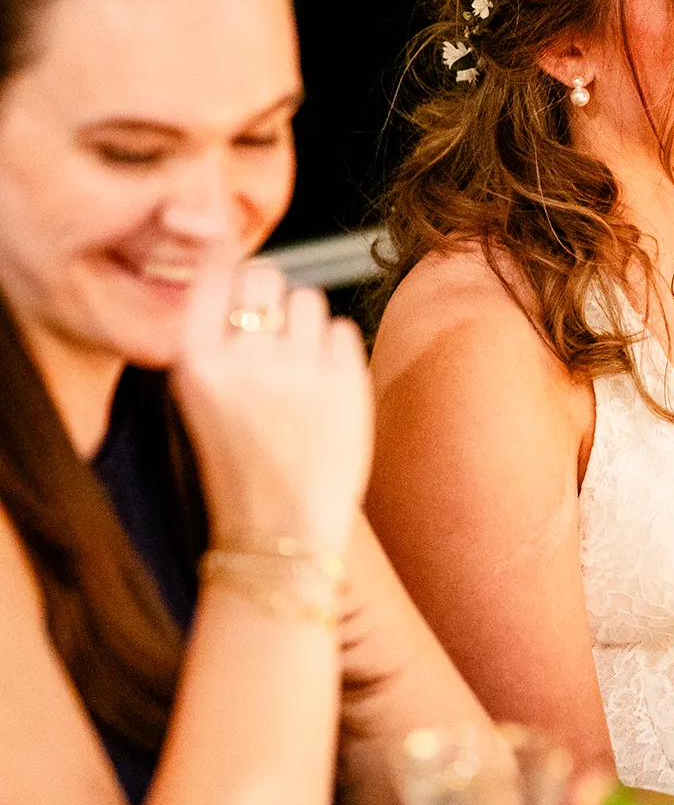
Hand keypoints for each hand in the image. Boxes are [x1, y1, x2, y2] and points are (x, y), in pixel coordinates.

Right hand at [171, 260, 372, 557]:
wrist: (279, 533)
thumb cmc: (239, 466)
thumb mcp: (200, 401)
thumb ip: (217, 340)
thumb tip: (243, 271)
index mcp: (197, 364)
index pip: (215, 275)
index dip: (230, 270)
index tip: (236, 277)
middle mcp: (245, 360)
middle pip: (265, 275)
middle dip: (269, 291)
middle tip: (270, 327)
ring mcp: (299, 369)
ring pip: (308, 298)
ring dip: (304, 321)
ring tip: (296, 366)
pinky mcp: (346, 382)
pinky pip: (343, 329)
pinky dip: (336, 348)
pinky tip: (322, 384)